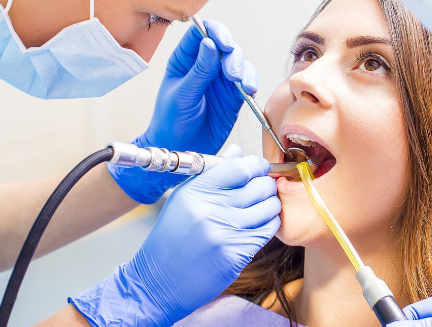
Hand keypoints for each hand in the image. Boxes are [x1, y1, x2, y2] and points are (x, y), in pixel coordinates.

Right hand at [70, 151, 280, 326]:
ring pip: (269, 207)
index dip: (256, 164)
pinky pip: (268, 230)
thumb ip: (213, 173)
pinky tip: (260, 224)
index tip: (259, 168)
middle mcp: (211, 210)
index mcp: (197, 191)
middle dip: (267, 184)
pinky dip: (269, 224)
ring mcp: (225, 233)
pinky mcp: (236, 254)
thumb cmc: (172, 237)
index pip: (241, 167)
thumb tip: (238, 151)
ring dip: (271, 204)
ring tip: (262, 207)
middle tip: (263, 188)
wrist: (159, 281)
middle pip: (259, 186)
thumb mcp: (184, 198)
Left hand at [108, 20, 258, 203]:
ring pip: (239, 62)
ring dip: (244, 70)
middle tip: (232, 74)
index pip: (201, 33)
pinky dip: (251, 83)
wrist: (179, 150)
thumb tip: (209, 43)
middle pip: (225, 46)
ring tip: (242, 85)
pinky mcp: (234, 95)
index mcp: (185, 59)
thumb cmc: (170, 122)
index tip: (223, 43)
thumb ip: (198, 71)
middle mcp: (205, 65)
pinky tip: (248, 91)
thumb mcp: (181, 95)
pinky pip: (247, 81)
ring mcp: (220, 79)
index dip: (215, 32)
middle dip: (233, 56)